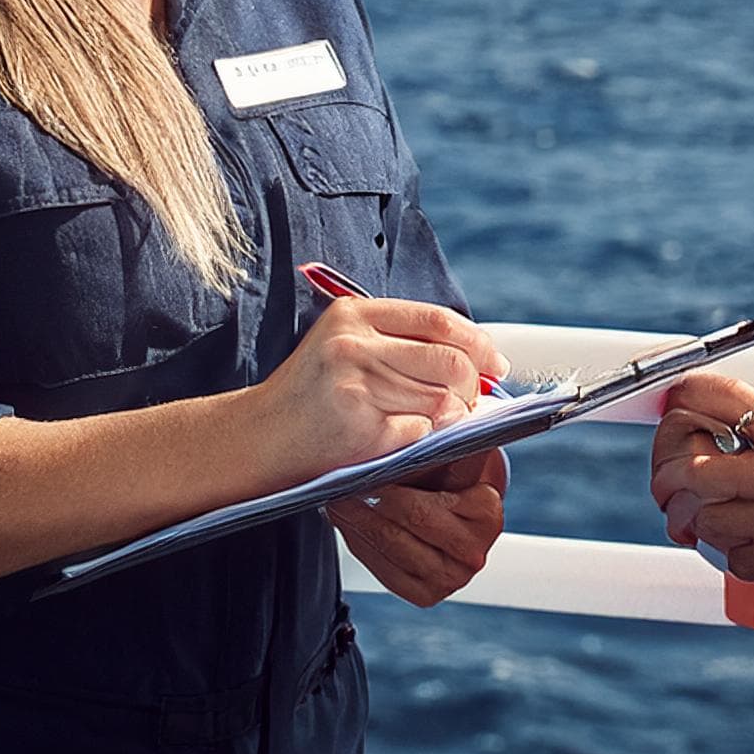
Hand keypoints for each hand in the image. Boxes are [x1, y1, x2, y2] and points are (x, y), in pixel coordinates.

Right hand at [252, 298, 510, 487]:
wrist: (257, 436)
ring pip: (440, 401)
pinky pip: (418, 432)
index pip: (439, 321)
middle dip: (471, 386)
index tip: (496, 364)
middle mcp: (353, 344)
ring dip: (448, 417)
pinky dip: (419, 438)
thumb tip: (476, 360)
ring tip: (429, 421)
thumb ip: (401, 342)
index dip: (478, 344)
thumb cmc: (311, 394)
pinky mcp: (358, 427)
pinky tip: (395, 437)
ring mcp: (355, 385)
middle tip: (470, 401)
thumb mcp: (346, 346)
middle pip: (449, 361)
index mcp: (355, 315)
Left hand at [329, 449, 507, 605]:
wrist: (457, 518)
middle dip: (370, 502)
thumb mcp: (454, 458)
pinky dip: (362, 546)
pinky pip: (385, 571)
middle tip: (342, 485)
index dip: (392, 485)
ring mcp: (451, 578)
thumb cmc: (450, 481)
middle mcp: (474, 552)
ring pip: (392, 547)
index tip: (363, 471)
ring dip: (359, 523)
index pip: (428, 503)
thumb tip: (416, 424)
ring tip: (337, 503)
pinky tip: (349, 526)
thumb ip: (442, 444)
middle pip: (410, 523)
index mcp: (487, 515)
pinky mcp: (427, 594)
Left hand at [648, 371, 753, 584]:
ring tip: (710, 514)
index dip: (679, 401)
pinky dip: (731, 553)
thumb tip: (726, 443)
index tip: (674, 410)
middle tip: (673, 479)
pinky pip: (734, 560)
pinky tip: (747, 541)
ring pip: (702, 519)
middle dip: (667, 475)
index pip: (713, 394)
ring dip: (696, 519)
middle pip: (688, 466)